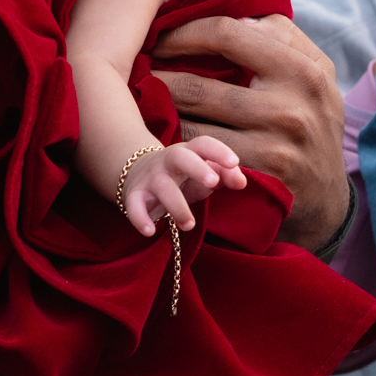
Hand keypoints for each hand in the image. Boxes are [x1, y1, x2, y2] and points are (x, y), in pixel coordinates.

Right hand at [117, 137, 244, 235]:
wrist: (137, 173)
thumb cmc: (182, 176)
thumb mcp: (204, 174)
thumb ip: (226, 175)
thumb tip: (242, 182)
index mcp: (189, 152)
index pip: (203, 144)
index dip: (219, 151)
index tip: (234, 162)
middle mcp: (168, 161)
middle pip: (180, 157)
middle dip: (197, 168)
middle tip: (213, 184)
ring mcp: (150, 177)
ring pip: (162, 186)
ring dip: (177, 206)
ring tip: (189, 225)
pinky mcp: (133, 195)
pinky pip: (133, 205)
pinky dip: (139, 218)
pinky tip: (150, 231)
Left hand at [151, 14, 348, 250]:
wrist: (329, 199)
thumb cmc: (313, 121)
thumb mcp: (316, 73)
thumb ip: (283, 36)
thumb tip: (237, 14)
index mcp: (305, 69)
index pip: (228, 33)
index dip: (185, 32)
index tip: (163, 36)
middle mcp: (291, 106)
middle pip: (200, 84)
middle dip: (160, 75)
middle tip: (139, 69)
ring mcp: (273, 146)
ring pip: (192, 121)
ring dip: (159, 109)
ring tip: (142, 97)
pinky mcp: (254, 179)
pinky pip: (197, 153)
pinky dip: (172, 140)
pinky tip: (158, 131)